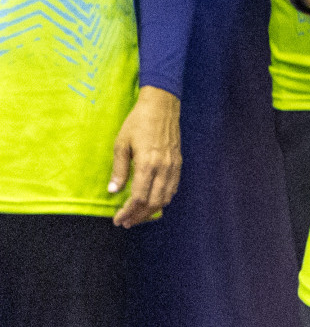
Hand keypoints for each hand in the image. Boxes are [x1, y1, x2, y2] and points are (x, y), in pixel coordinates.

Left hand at [110, 86, 181, 227]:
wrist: (162, 105)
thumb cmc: (138, 122)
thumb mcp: (121, 144)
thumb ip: (119, 169)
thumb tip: (113, 190)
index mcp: (147, 164)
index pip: (138, 198)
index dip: (127, 212)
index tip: (118, 219)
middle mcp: (163, 168)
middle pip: (153, 202)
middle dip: (139, 216)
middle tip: (126, 221)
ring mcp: (173, 165)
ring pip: (165, 197)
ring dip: (152, 210)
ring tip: (138, 215)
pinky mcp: (178, 162)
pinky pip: (173, 187)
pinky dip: (164, 198)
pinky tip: (155, 201)